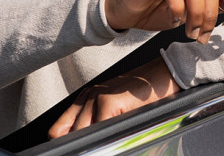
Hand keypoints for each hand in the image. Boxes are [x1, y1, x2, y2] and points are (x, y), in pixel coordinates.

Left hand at [48, 58, 179, 138]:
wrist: (163, 75)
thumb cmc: (144, 92)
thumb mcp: (114, 107)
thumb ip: (97, 122)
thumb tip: (86, 144)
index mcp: (85, 99)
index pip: (59, 129)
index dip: (65, 142)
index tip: (75, 150)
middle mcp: (87, 97)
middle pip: (67, 133)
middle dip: (80, 144)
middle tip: (94, 148)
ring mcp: (96, 98)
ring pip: (80, 133)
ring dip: (91, 143)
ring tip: (105, 144)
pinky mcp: (108, 101)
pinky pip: (97, 130)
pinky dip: (103, 140)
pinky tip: (114, 139)